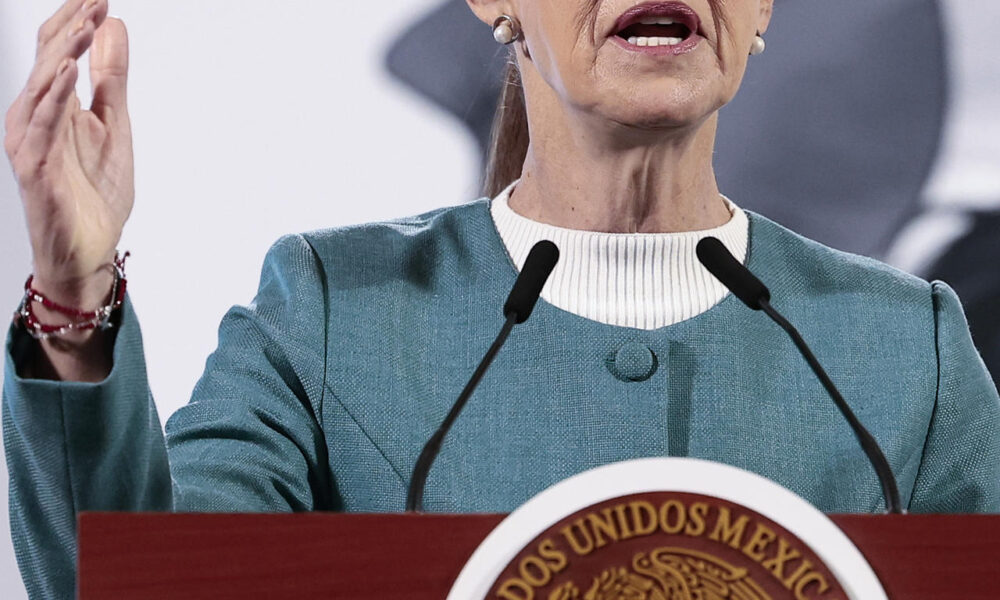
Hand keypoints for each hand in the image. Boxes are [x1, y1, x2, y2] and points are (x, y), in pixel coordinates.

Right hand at [4, 0, 132, 307]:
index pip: (57, 49)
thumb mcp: (115, 124)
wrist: (90, 249)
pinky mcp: (35, 166)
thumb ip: (111, 78)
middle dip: (71, 24)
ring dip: (63, 50)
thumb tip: (114, 27)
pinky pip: (41, 124)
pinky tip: (66, 70)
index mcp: (54, 105)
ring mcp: (31, 140)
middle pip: (46, 58)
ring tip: (86, 21)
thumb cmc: (95, 192)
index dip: (78, 19)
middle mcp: (36, 117)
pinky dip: (53, 95)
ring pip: (41, 85)